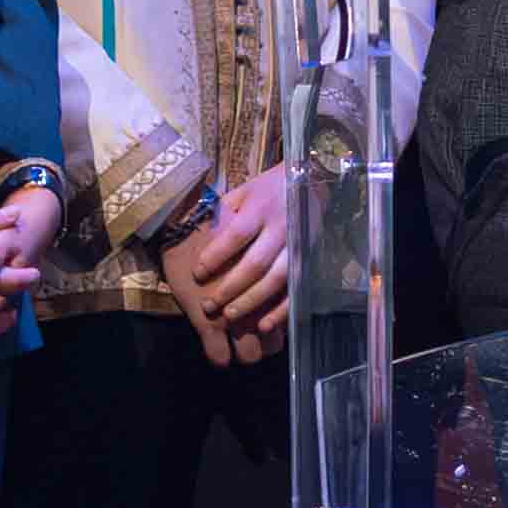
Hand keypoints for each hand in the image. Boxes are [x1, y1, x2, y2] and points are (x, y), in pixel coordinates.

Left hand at [166, 164, 304, 355]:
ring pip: (276, 280)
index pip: (236, 235)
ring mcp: (298, 245)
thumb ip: (223, 212)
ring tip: (230, 317)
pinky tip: (264, 325)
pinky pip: (296, 290)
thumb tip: (195, 233)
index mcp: (261, 207)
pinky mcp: (310, 260)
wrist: (311, 182)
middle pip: (255, 263)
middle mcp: (281, 228)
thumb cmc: (268, 190)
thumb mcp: (243, 192)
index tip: (197, 274)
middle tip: (210, 306)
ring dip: (252, 302)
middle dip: (231, 288)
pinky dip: (281, 310)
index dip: (216, 256)